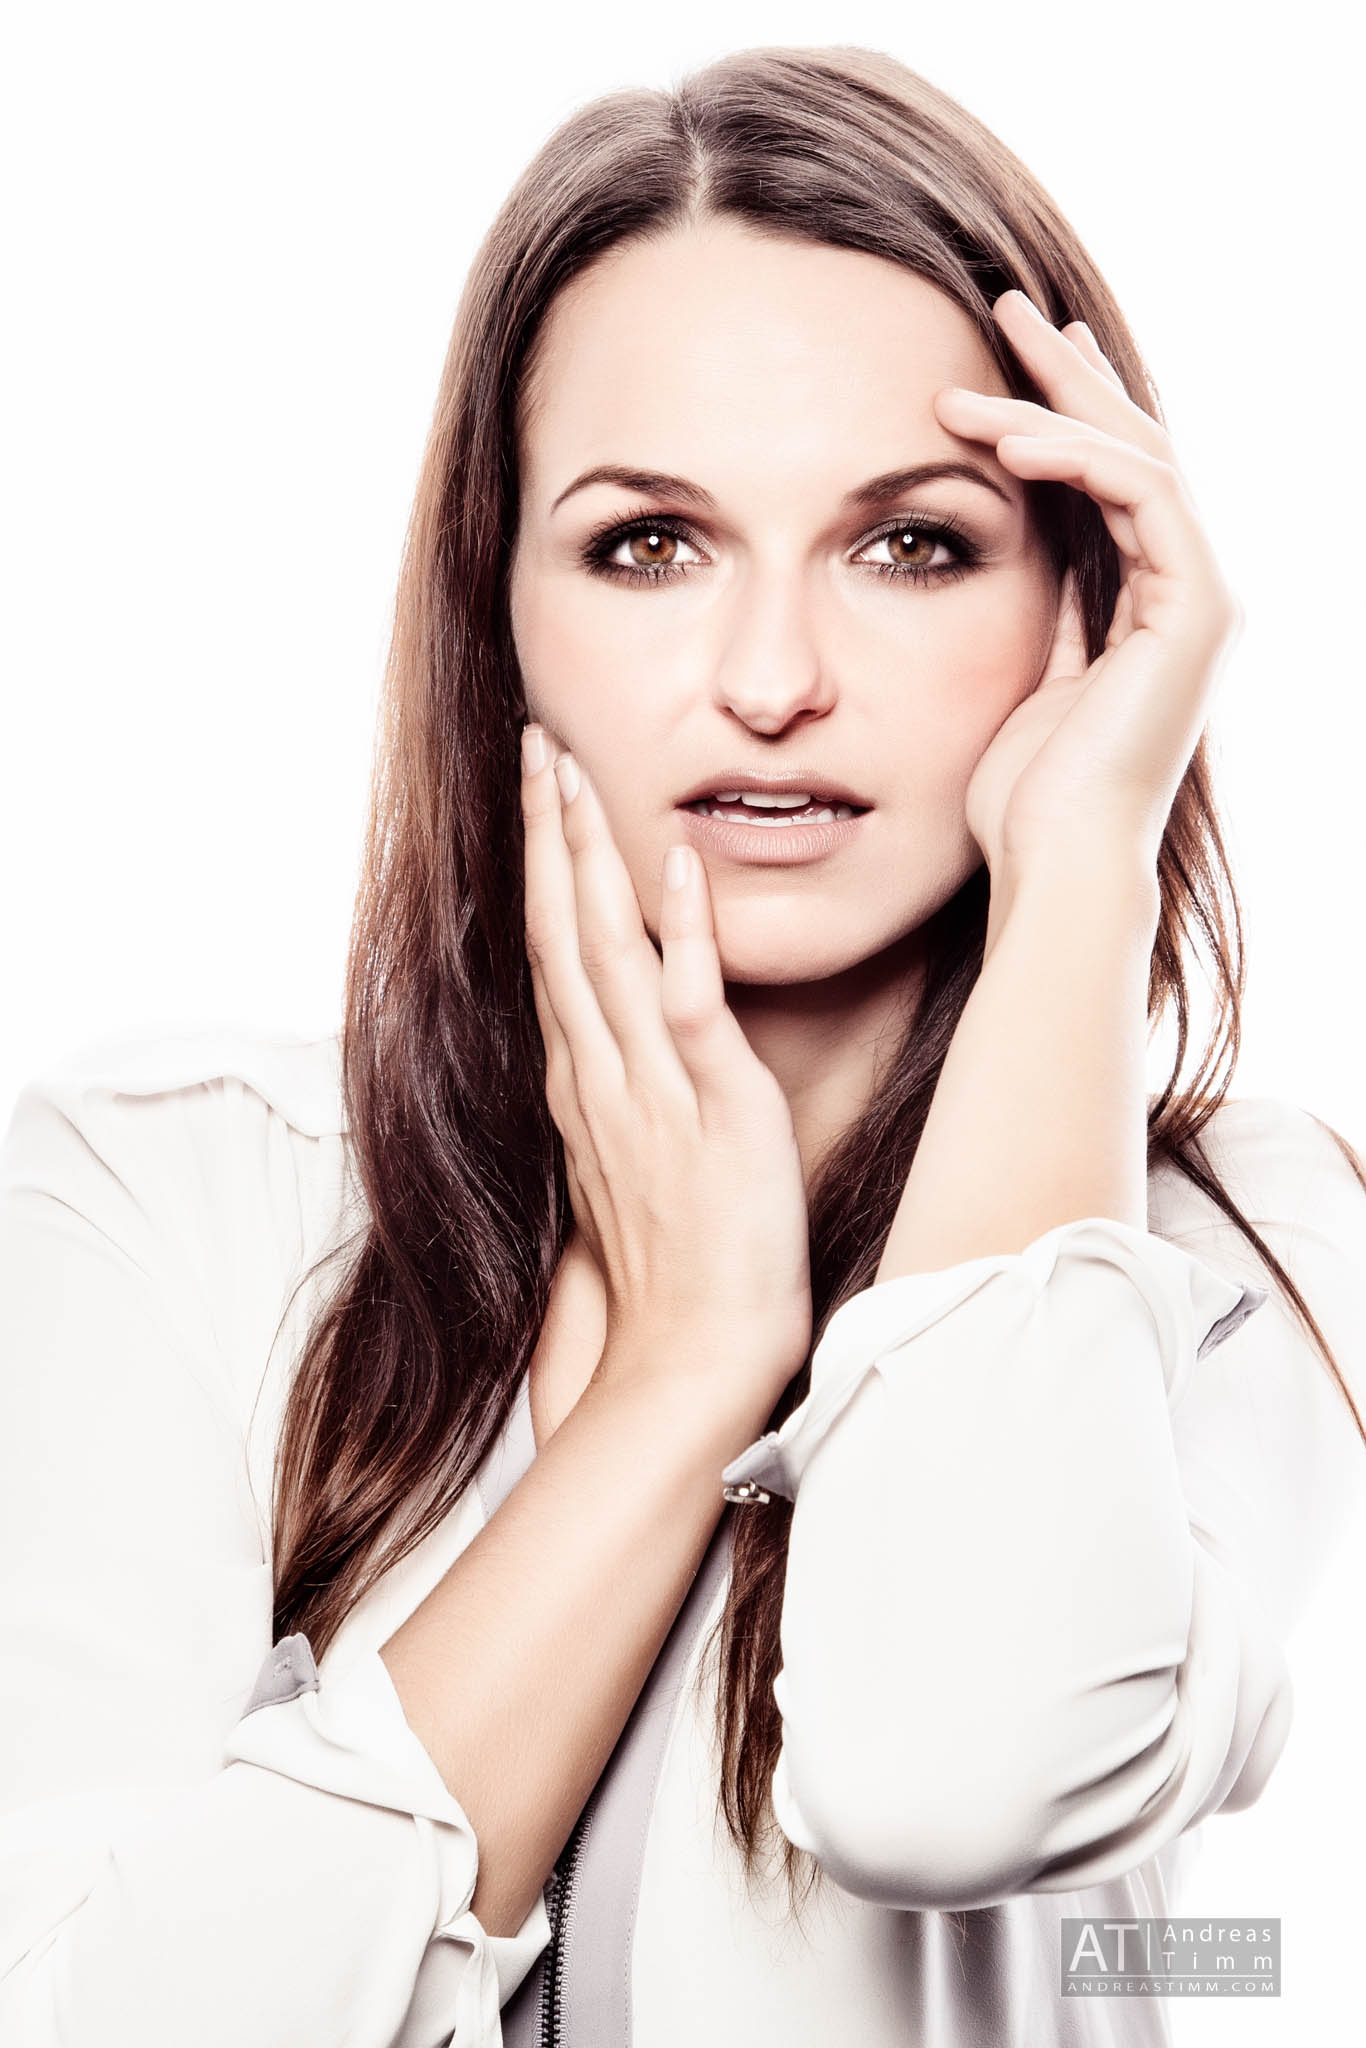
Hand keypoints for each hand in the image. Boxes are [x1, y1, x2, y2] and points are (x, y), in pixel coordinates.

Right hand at [519, 725, 811, 1407]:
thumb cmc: (674, 1278)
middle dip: (547, 831)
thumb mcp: (634, 1172)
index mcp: (586, 1086)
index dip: (544, 869)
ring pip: (604, 949)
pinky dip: (684, 931)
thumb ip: (625, 1102)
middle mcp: (601, 1075)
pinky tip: (677, 861)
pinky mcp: (713, 1109)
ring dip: (586, 854)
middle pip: (560, 932)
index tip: (540, 797)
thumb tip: (624, 1062)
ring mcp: (650, 1089)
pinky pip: (691, 1006)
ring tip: (570, 770)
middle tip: (536, 743)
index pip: (554, 954)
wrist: (689, 1362)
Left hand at [934, 291, 1240, 879]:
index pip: (1111, 480)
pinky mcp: (1197, 610)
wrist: (1055, 864)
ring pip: (1137, 460)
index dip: (1062, 410)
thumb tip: (1006, 558)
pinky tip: (1006, 439)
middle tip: (1006, 305)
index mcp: (1149, 608)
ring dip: (1051, 409)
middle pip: (1134, 448)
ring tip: (964, 381)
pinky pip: (1141, 499)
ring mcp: (1201, 600)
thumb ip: (1037, 615)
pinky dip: (1075, 462)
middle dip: (1066, 374)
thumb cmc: (1021, 800)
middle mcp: (1188, 594)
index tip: (1000, 360)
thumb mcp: (1017, 682)